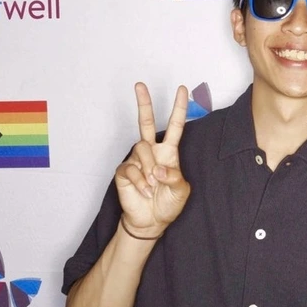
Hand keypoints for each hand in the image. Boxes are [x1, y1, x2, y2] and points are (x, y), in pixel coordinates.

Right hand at [114, 83, 190, 238]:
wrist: (152, 221)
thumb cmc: (168, 203)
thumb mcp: (181, 191)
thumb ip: (174, 177)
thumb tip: (158, 168)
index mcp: (169, 152)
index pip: (175, 126)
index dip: (179, 108)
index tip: (182, 89)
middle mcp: (151, 152)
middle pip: (146, 122)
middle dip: (144, 103)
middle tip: (140, 85)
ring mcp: (136, 160)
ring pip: (141, 149)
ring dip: (149, 169)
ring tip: (153, 185)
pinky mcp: (124, 172)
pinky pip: (131, 169)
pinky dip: (140, 182)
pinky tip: (144, 192)